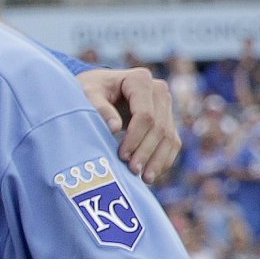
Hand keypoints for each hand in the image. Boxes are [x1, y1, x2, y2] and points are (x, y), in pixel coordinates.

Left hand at [75, 65, 179, 181]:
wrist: (99, 88)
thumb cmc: (90, 90)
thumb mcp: (87, 94)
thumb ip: (99, 108)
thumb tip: (114, 128)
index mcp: (139, 79)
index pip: (144, 115)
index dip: (135, 137)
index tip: (121, 155)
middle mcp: (159, 90)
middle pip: (159, 127)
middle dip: (146, 151)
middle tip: (132, 171)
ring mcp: (166, 105)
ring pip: (169, 137)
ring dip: (158, 160)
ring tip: (146, 179)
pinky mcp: (168, 119)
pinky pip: (172, 142)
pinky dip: (163, 160)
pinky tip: (152, 174)